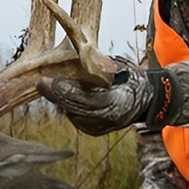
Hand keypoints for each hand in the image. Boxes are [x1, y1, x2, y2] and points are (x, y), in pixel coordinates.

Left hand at [37, 58, 153, 135]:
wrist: (145, 99)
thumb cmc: (131, 79)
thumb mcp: (119, 67)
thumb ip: (99, 67)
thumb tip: (78, 58)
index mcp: (120, 102)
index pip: (89, 101)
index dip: (70, 92)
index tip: (54, 81)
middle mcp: (110, 120)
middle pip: (77, 110)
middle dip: (58, 96)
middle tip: (42, 82)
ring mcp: (102, 128)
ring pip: (73, 114)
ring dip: (62, 100)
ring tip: (52, 84)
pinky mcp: (94, 130)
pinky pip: (75, 117)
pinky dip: (68, 105)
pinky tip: (64, 93)